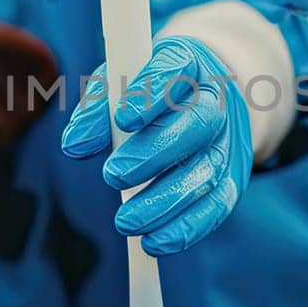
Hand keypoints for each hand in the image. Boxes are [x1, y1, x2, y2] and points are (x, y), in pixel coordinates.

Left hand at [60, 37, 251, 255]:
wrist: (201, 100)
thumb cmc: (148, 92)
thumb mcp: (117, 86)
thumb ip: (96, 110)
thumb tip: (75, 145)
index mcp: (187, 63)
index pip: (175, 69)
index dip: (152, 92)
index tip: (123, 117)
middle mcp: (215, 100)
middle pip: (197, 123)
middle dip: (155, 152)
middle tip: (112, 175)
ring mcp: (227, 142)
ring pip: (206, 171)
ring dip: (166, 201)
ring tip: (126, 221)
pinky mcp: (232, 179)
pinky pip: (217, 206)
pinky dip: (187, 228)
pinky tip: (156, 242)